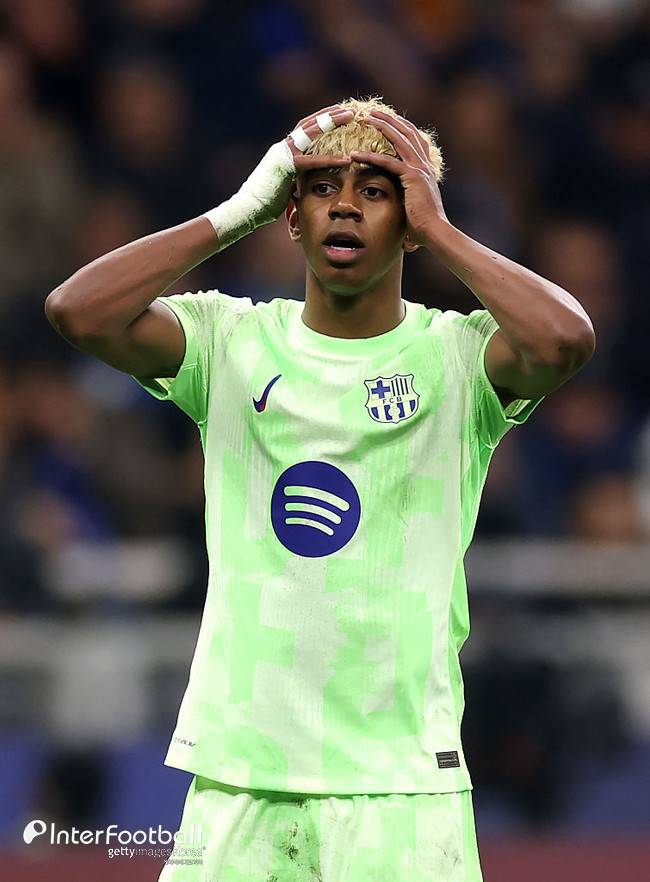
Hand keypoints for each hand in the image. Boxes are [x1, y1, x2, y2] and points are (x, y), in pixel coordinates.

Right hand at [204, 104, 352, 249]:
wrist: (247, 209)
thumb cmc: (265, 202)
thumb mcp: (285, 184)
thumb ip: (296, 177)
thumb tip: (305, 181)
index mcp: (284, 150)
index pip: (305, 127)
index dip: (322, 118)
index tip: (340, 113)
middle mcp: (283, 147)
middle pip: (309, 123)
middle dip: (330, 113)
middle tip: (351, 109)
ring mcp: (283, 154)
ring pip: (310, 132)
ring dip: (331, 122)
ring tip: (350, 118)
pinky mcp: (285, 167)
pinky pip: (311, 161)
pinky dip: (329, 160)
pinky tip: (346, 160)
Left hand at [349, 109, 447, 244]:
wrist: (435, 232)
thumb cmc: (424, 227)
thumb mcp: (413, 208)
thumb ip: (406, 203)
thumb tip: (397, 211)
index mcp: (426, 169)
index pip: (415, 140)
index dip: (402, 127)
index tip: (388, 120)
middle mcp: (424, 165)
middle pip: (407, 132)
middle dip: (390, 119)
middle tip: (373, 112)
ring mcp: (419, 169)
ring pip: (399, 139)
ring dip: (382, 126)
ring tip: (365, 118)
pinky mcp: (412, 177)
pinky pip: (388, 162)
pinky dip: (371, 157)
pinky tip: (355, 155)